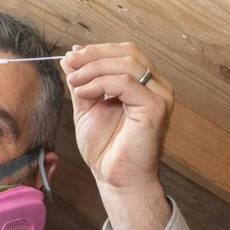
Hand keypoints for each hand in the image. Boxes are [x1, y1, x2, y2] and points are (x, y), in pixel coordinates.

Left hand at [61, 42, 174, 229]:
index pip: (124, 53)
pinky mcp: (155, 107)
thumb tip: (70, 58)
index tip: (72, 56)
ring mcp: (159, 96)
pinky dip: (101, 83)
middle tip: (71, 62)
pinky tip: (84, 92)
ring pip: (127, 64)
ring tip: (74, 81)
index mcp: (144, 85)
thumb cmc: (107, 150)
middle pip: (128, 53)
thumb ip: (82, 83)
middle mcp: (156, 87)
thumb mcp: (88, 108)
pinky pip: (126, 83)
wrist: (116, 179)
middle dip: (94, 54)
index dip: (97, 50)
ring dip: (94, 68)